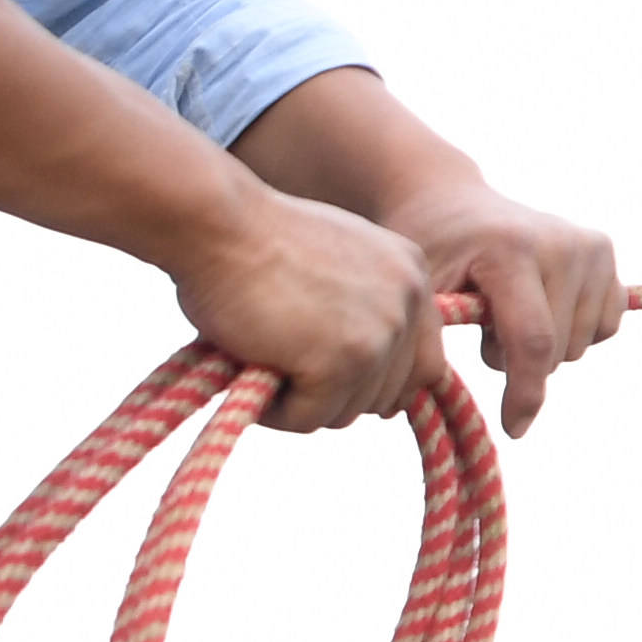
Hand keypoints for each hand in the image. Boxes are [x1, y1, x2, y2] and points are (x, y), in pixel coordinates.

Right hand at [168, 181, 450, 431]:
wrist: (217, 223)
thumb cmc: (254, 238)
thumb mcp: (335, 261)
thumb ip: (363, 304)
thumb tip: (366, 366)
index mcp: (411, 273)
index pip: (424, 363)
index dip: (379, 383)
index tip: (336, 379)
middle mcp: (408, 302)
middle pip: (390, 393)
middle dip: (337, 393)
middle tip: (286, 370)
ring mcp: (380, 334)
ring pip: (349, 410)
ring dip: (305, 402)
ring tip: (264, 366)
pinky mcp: (341, 362)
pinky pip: (310, 418)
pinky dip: (277, 412)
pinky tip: (252, 377)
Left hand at [385, 181, 625, 435]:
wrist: (451, 203)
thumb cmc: (429, 254)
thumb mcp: (424, 291)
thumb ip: (440, 336)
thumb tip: (446, 388)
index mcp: (513, 251)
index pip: (533, 341)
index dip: (525, 394)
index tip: (515, 429)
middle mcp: (563, 243)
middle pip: (560, 350)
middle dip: (521, 362)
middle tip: (486, 329)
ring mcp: (589, 246)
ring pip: (585, 343)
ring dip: (547, 347)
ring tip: (510, 313)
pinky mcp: (604, 250)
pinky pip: (606, 324)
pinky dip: (576, 330)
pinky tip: (543, 307)